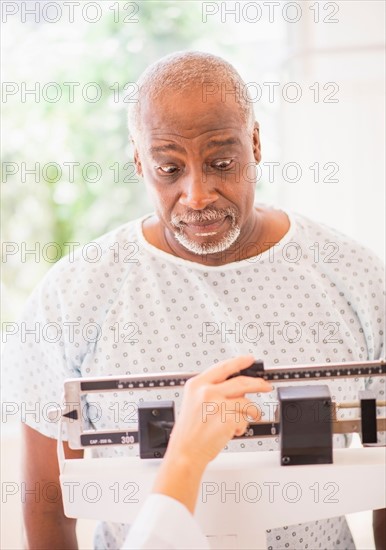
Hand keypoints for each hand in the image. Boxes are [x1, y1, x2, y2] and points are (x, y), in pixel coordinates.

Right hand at [165, 354, 272, 468]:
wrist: (185, 452)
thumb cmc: (190, 432)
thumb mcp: (194, 402)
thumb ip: (212, 390)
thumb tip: (236, 386)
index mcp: (197, 384)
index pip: (223, 367)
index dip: (239, 362)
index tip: (249, 359)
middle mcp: (206, 391)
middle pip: (241, 381)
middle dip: (258, 384)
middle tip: (265, 386)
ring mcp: (218, 404)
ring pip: (246, 402)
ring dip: (251, 412)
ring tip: (247, 418)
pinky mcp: (228, 418)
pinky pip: (245, 418)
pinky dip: (243, 426)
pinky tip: (234, 431)